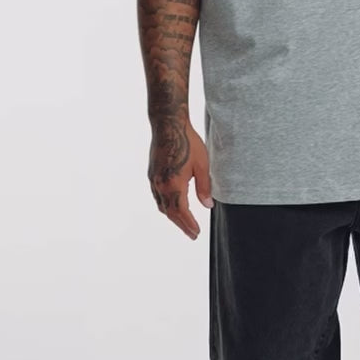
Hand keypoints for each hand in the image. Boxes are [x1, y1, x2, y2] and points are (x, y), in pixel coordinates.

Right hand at [148, 115, 212, 239]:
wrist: (168, 125)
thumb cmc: (188, 142)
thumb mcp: (202, 165)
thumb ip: (204, 187)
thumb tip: (208, 205)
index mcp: (174, 184)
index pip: (181, 212)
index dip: (189, 224)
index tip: (196, 233)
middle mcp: (161, 185)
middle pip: (170, 212)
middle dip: (181, 225)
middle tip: (192, 234)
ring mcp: (154, 180)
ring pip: (162, 205)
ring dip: (173, 216)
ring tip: (183, 223)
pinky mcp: (152, 174)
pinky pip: (157, 196)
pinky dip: (165, 205)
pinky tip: (172, 206)